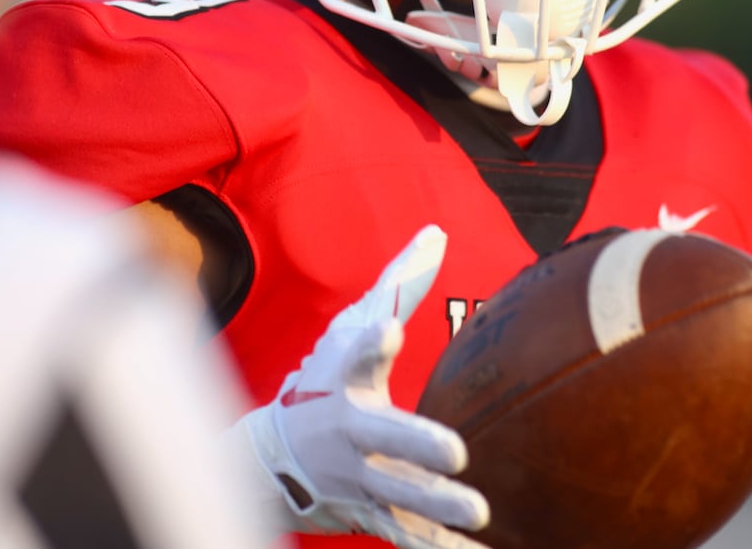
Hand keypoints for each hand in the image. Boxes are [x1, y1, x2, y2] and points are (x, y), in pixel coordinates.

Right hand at [226, 225, 489, 548]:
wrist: (271, 462)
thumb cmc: (324, 383)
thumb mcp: (351, 330)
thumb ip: (399, 285)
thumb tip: (437, 233)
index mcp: (345, 381)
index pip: (356, 355)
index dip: (372, 342)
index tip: (391, 330)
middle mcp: (349, 432)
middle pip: (381, 436)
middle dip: (416, 445)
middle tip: (456, 451)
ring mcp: (358, 478)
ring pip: (398, 494)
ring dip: (437, 506)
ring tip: (480, 511)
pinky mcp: (370, 514)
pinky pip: (406, 536)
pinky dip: (438, 548)